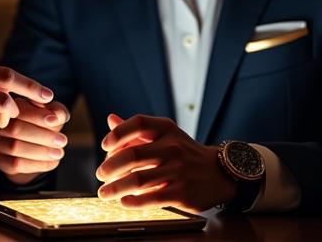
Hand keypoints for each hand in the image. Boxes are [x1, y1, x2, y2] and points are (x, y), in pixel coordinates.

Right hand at [0, 98, 69, 184]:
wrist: (36, 145)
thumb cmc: (45, 124)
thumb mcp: (55, 115)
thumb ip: (58, 112)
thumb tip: (54, 118)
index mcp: (12, 106)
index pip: (20, 109)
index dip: (38, 115)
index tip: (55, 122)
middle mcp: (0, 123)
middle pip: (16, 129)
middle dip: (43, 136)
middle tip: (62, 141)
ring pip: (15, 148)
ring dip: (41, 151)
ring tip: (59, 153)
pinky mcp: (0, 160)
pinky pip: (16, 164)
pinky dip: (38, 164)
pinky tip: (53, 162)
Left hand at [95, 114, 235, 212]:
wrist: (221, 173)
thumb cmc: (185, 153)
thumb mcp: (166, 135)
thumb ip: (138, 131)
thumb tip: (111, 120)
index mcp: (168, 130)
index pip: (138, 123)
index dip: (117, 134)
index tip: (104, 146)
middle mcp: (173, 148)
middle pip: (132, 155)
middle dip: (109, 167)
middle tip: (100, 174)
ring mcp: (178, 171)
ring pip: (137, 179)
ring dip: (115, 188)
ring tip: (104, 192)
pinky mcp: (182, 193)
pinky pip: (151, 198)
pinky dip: (133, 202)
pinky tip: (123, 202)